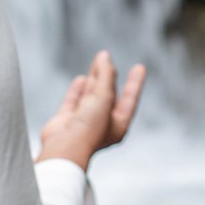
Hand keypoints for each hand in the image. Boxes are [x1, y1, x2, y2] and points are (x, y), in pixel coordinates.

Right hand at [37, 51, 145, 171]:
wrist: (64, 148)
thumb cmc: (89, 128)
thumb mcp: (104, 98)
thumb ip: (106, 76)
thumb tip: (105, 57)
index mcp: (118, 124)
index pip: (130, 98)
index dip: (135, 83)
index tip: (139, 67)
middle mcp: (102, 123)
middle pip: (108, 94)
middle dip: (108, 75)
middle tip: (107, 57)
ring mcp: (84, 122)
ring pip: (91, 95)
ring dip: (94, 79)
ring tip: (97, 62)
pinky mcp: (67, 120)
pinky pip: (74, 101)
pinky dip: (78, 90)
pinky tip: (81, 79)